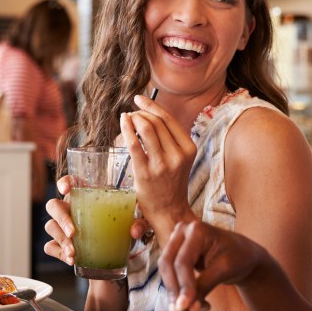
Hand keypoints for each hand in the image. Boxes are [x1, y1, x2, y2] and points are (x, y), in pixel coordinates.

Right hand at [43, 174, 151, 265]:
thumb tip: (135, 230)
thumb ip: (138, 224)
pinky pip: (51, 247)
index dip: (65, 182)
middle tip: (73, 232)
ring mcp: (63, 227)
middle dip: (61, 218)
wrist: (116, 253)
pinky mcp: (60, 245)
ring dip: (61, 240)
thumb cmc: (121, 229)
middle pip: (54, 206)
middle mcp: (71, 209)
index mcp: (86, 196)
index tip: (66, 189)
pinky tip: (71, 259)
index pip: (70, 182)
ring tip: (74, 253)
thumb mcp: (133, 224)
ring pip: (51, 227)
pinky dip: (59, 253)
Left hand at [120, 95, 196, 235]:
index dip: (152, 105)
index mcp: (189, 148)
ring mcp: (162, 164)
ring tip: (127, 119)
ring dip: (133, 119)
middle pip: (156, 122)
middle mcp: (178, 155)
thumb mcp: (180, 159)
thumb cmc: (171, 183)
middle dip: (140, 113)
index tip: (139, 99)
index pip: (169, 119)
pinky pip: (134, 144)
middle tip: (131, 114)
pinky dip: (126, 129)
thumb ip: (170, 139)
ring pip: (146, 128)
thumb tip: (150, 114)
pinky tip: (122, 123)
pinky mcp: (146, 173)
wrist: (170, 211)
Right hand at [158, 220, 265, 310]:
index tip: (184, 308)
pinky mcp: (176, 254)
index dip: (183, 286)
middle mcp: (182, 231)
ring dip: (175, 293)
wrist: (244, 255)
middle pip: (168, 264)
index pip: (182, 261)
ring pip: (166, 271)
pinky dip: (180, 291)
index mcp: (196, 229)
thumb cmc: (239, 257)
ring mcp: (177, 241)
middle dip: (174, 291)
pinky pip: (171, 274)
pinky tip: (195, 303)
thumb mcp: (224, 270)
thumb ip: (204, 288)